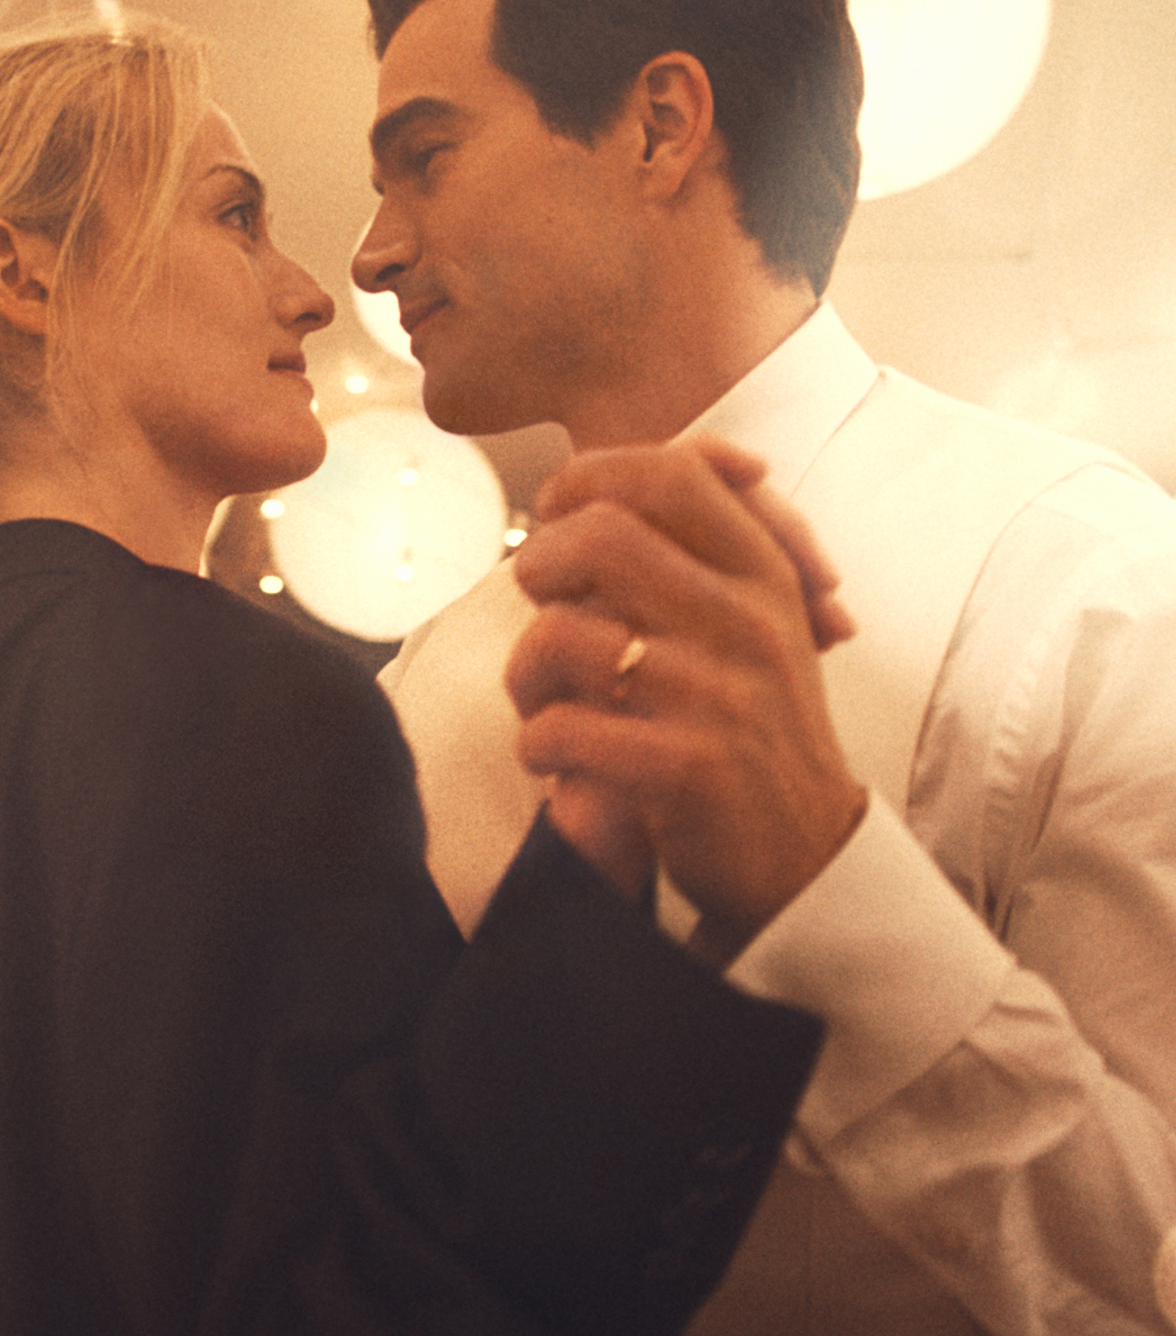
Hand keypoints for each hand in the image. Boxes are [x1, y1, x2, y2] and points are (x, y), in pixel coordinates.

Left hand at [505, 437, 866, 962]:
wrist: (810, 861)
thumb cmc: (751, 736)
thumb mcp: (751, 630)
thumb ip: (692, 557)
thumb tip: (582, 492)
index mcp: (764, 576)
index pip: (671, 473)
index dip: (589, 480)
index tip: (554, 515)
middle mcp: (748, 622)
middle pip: (601, 535)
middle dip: (539, 565)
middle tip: (538, 610)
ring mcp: (720, 694)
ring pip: (562, 635)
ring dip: (525, 674)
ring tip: (542, 706)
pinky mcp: (688, 767)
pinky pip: (561, 729)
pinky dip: (536, 746)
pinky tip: (555, 762)